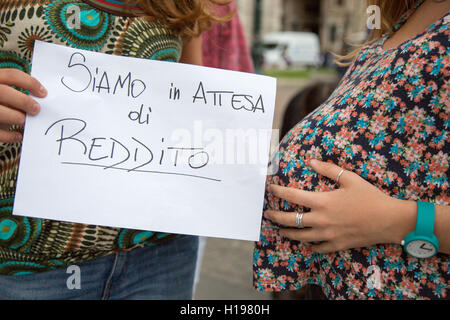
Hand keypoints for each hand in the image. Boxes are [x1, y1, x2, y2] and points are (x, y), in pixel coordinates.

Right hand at [0, 68, 46, 141]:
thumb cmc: (1, 103)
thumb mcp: (6, 95)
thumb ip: (16, 95)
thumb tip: (39, 104)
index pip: (12, 75)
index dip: (30, 83)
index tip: (43, 94)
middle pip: (3, 92)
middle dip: (23, 101)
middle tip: (36, 109)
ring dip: (15, 116)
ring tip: (25, 120)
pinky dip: (9, 135)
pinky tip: (18, 135)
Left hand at [264, 159, 415, 252]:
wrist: (389, 220)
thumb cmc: (369, 197)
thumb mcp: (349, 179)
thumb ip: (328, 169)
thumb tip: (310, 161)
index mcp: (322, 202)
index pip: (292, 196)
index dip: (278, 192)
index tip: (270, 189)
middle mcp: (320, 220)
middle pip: (290, 221)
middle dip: (275, 217)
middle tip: (267, 215)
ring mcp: (327, 235)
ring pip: (300, 237)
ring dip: (287, 233)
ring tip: (280, 230)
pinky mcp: (336, 245)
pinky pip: (317, 248)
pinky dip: (309, 246)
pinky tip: (305, 244)